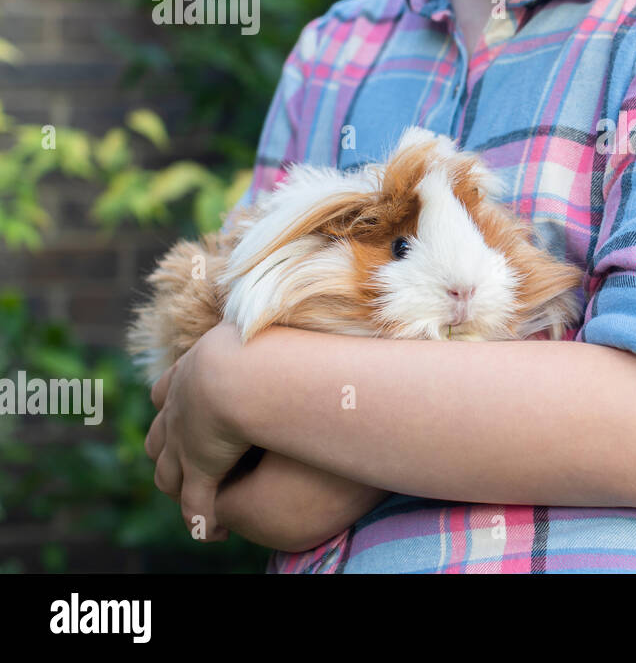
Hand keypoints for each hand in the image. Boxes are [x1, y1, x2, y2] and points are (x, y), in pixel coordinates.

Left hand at [145, 322, 250, 542]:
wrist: (244, 371)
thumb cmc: (260, 341)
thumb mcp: (258, 320)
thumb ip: (264, 314)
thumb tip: (286, 293)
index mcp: (190, 371)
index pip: (165, 391)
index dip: (171, 402)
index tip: (180, 411)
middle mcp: (179, 408)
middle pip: (158, 436)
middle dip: (167, 449)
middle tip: (185, 462)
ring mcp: (186, 440)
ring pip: (168, 472)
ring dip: (179, 488)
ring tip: (196, 500)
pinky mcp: (200, 469)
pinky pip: (197, 504)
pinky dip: (202, 520)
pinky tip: (213, 532)